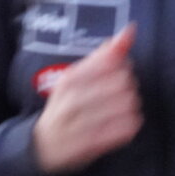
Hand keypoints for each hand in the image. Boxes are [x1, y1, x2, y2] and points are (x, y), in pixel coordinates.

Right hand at [32, 24, 141, 173]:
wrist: (43, 145)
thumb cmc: (65, 105)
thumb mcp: (77, 77)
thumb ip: (104, 55)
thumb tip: (129, 30)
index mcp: (70, 78)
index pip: (111, 62)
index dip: (122, 67)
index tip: (118, 73)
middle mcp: (73, 99)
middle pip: (123, 83)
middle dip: (128, 87)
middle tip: (120, 93)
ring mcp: (81, 122)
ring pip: (127, 105)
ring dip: (131, 107)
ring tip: (122, 109)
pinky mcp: (91, 144)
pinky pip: (125, 129)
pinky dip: (130, 124)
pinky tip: (122, 123)